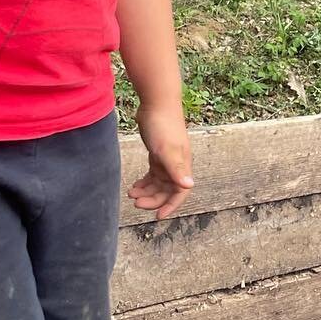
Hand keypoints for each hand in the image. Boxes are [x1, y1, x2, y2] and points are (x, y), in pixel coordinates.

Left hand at [131, 104, 193, 220]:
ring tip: (131, 195)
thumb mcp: (167, 150)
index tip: (158, 216)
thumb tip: (189, 185)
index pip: (181, 192)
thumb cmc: (163, 125)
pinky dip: (144, 182)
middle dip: (153, 199)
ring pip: (158, 183)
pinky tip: (134, 186)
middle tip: (136, 203)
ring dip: (146, 192)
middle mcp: (176, 164)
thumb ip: (176, 169)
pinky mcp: (157, 153)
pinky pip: (153, 174)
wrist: (156, 103)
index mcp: (182, 165)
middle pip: (167, 190)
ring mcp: (167, 159)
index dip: (171, 205)